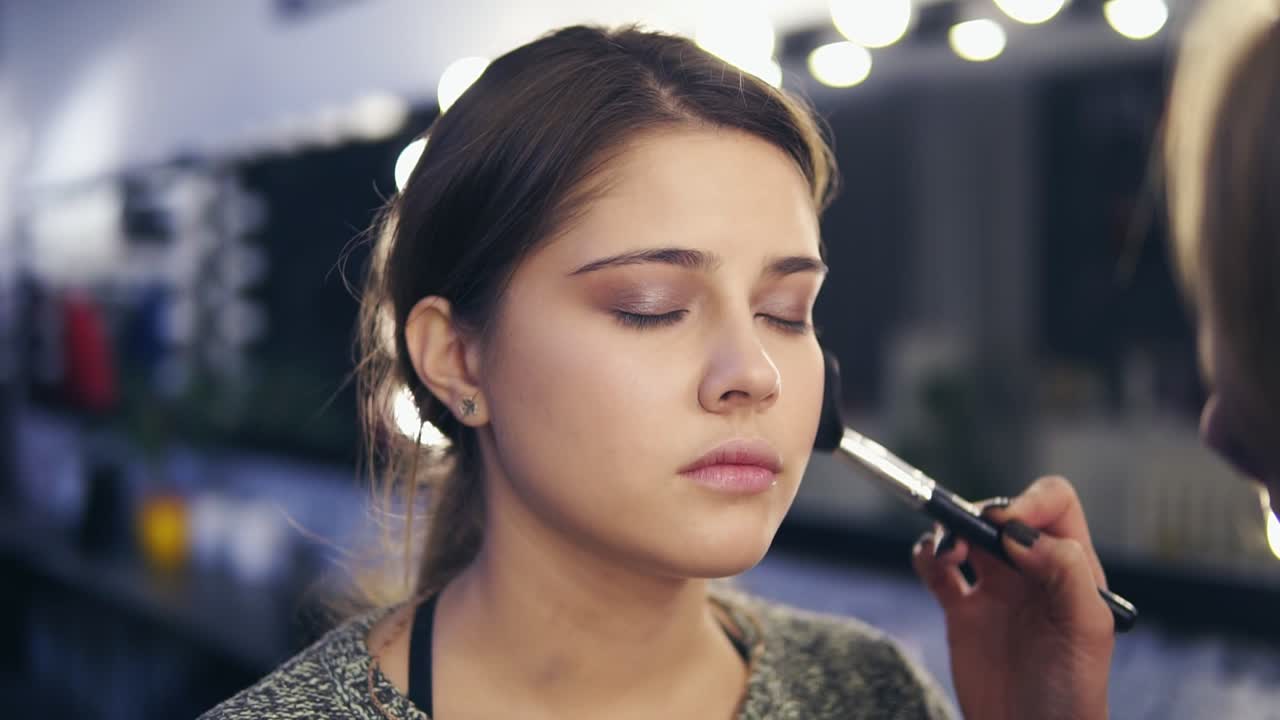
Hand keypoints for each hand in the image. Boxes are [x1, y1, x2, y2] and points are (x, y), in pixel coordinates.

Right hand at [911, 476, 1115, 719]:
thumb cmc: (1072, 695)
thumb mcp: (1086, 630)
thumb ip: (1065, 572)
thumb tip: (1020, 533)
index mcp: (1070, 569)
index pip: (1054, 504)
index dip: (1028, 502)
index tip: (1004, 525)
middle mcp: (1033, 571)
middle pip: (1002, 514)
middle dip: (979, 516)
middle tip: (966, 541)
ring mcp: (996, 591)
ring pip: (966, 535)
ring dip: (949, 531)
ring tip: (945, 555)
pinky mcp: (963, 612)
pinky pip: (937, 569)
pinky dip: (926, 557)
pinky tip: (931, 566)